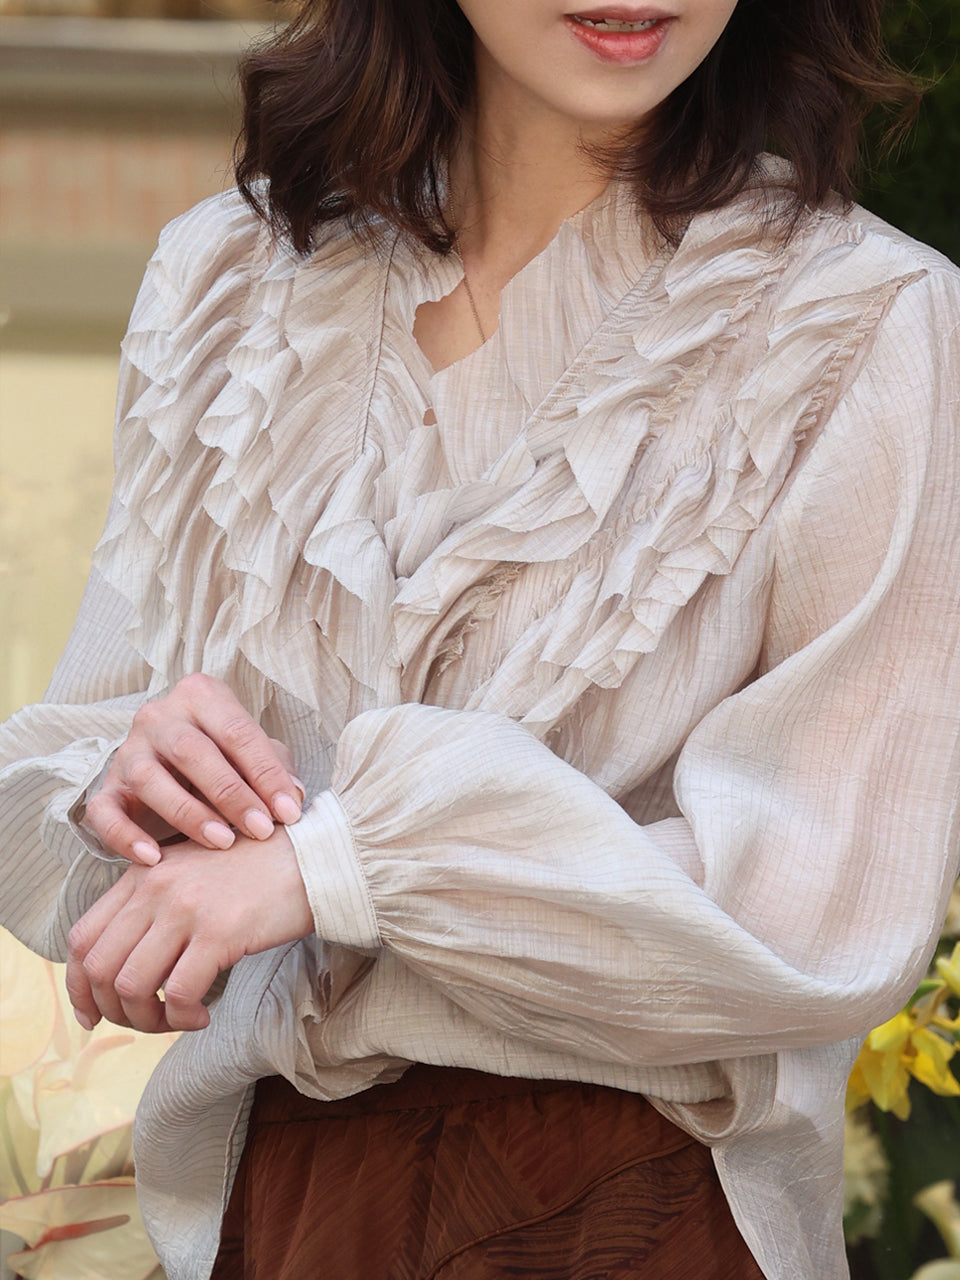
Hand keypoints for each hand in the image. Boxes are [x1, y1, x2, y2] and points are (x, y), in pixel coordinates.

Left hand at [65, 825, 312, 1033]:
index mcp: (144, 872)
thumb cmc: (259, 870)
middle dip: (113, 1010)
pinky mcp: (219, 931)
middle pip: (99, 966)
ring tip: (176, 1020)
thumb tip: (128, 965)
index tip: (93, 1015)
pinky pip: (180, 993)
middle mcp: (155, 886)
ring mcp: (185, 907)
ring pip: (131, 985)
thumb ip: (157, 904)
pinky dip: (184, 1017)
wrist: (314, 856)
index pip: (82, 937)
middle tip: (144, 1023)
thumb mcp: (194, 873)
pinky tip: (203, 1016)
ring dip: (147, 1019)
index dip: (78, 986)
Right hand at [83, 673, 304, 863]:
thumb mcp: (251, 752)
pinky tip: (154, 858)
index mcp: (200, 696)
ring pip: (150, 779)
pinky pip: (104, 811)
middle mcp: (159, 716)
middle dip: (232, 793)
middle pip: (192, 751)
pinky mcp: (106, 787)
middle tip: (261, 829)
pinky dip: (125, 836)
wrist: (172, 765)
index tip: (289, 811)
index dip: (266, 773)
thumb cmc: (223, 757)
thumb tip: (293, 798)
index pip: (237, 731)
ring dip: (189, 813)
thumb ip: (275, 767)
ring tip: (222, 841)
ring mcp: (127, 751)